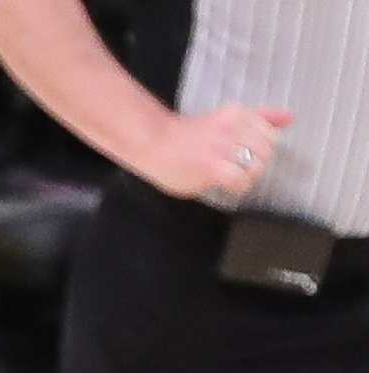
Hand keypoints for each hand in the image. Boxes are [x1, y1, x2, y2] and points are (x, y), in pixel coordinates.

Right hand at [139, 103, 292, 199]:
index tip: (245, 155)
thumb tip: (290, 117)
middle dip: (258, 165)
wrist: (154, 143)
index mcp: (239, 114)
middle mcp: (234, 128)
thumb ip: (259, 117)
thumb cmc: (187, 135)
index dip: (262, 151)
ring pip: (257, 167)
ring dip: (248, 177)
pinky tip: (228, 186)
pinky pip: (241, 180)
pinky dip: (238, 187)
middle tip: (239, 169)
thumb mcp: (228, 118)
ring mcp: (223, 148)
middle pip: (267, 152)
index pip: (271, 135)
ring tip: (233, 178)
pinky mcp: (212, 167)